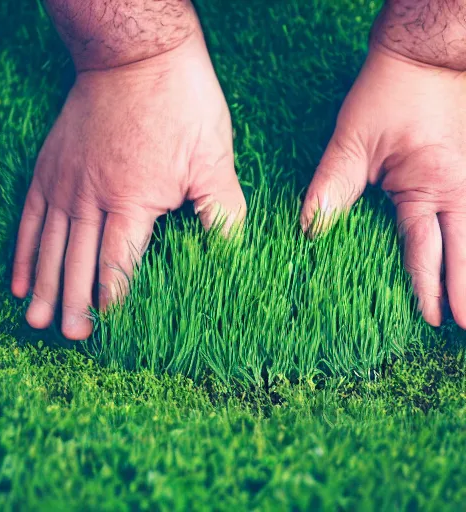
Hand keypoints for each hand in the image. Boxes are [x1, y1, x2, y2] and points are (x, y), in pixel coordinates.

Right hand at [11, 31, 245, 339]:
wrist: (136, 53)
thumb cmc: (180, 102)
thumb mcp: (214, 156)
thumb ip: (222, 209)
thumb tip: (231, 252)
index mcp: (134, 201)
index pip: (119, 264)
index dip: (113, 299)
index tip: (109, 327)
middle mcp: (92, 197)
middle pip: (80, 263)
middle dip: (75, 304)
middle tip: (69, 336)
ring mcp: (66, 182)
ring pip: (52, 246)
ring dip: (45, 287)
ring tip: (36, 319)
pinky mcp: (52, 167)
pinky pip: (32, 216)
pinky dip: (26, 250)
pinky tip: (20, 276)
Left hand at [301, 46, 465, 327]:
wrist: (425, 56)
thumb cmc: (389, 94)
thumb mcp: (352, 140)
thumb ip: (332, 187)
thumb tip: (310, 228)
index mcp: (431, 186)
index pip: (427, 249)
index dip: (428, 286)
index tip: (431, 318)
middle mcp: (458, 188)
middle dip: (465, 291)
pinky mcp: (465, 170)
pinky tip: (464, 252)